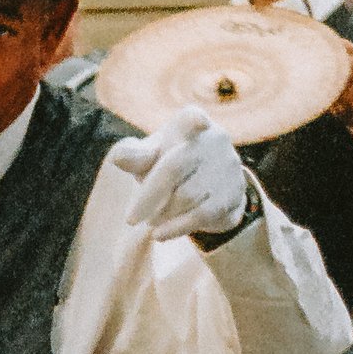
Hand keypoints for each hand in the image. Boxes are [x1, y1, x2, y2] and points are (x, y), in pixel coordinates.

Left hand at [110, 105, 255, 246]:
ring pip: (186, 196)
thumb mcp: (149, 157)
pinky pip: (201, 214)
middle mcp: (214, 139)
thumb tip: (118, 158)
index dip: (195, 120)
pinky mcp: (234, 193)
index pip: (192, 118)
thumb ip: (134, 156)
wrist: (206, 189)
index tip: (199, 122)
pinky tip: (160, 235)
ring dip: (162, 213)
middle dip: (148, 196)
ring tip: (150, 220)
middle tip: (130, 220)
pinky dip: (177, 227)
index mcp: (189, 122)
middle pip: (173, 168)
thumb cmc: (168, 164)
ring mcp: (227, 166)